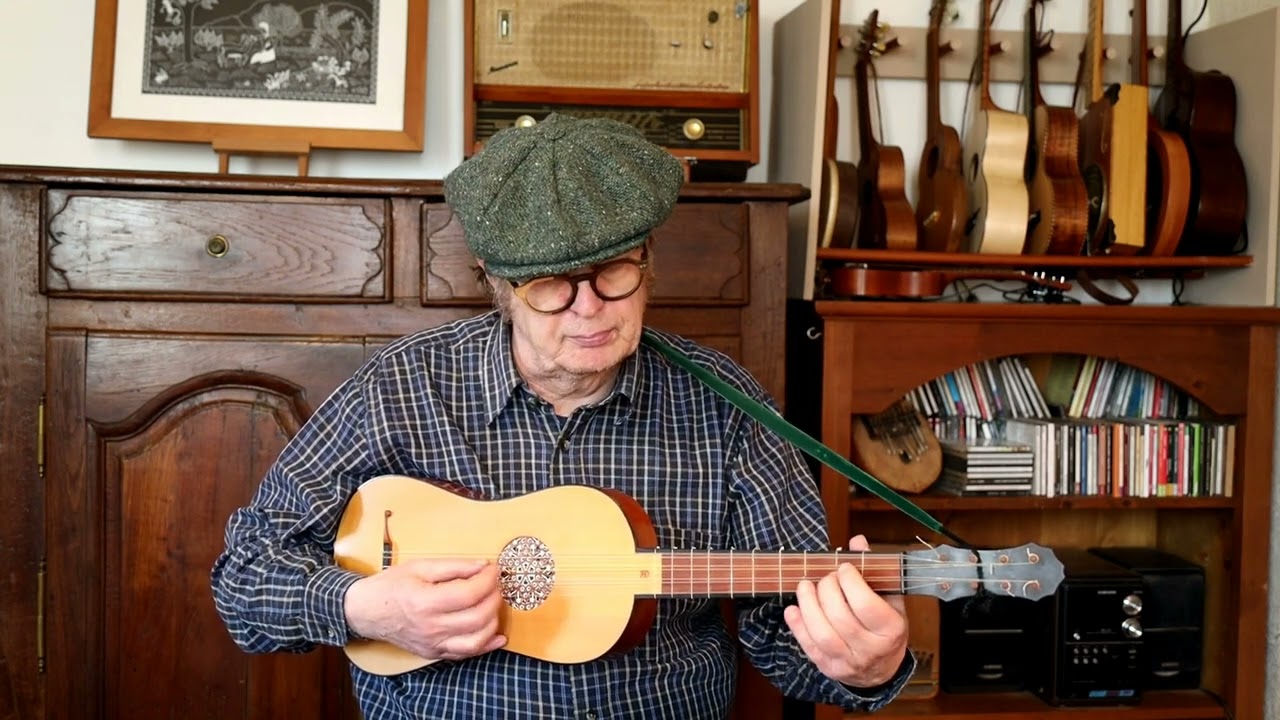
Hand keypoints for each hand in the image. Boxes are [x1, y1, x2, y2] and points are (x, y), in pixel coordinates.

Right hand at [343, 558, 506, 661]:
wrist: (366, 612)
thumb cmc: (391, 586)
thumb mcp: (420, 567)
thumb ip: (454, 566)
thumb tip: (483, 566)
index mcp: (425, 602)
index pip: (469, 593)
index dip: (488, 580)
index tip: (494, 569)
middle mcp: (430, 627)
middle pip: (477, 617)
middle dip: (494, 598)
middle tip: (495, 585)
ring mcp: (432, 644)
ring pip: (476, 640)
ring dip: (493, 621)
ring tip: (493, 604)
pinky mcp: (434, 653)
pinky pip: (466, 654)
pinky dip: (486, 646)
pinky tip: (497, 635)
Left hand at [784, 535, 908, 687]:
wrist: (881, 670)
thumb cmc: (885, 629)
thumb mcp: (889, 600)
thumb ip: (873, 570)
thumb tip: (856, 541)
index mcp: (890, 630)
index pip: (866, 604)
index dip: (850, 581)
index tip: (843, 567)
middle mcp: (870, 649)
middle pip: (840, 617)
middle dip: (827, 589)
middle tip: (826, 577)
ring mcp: (848, 662)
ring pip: (822, 634)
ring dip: (808, 605)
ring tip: (804, 586)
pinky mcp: (827, 668)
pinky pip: (808, 646)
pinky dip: (796, 625)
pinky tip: (793, 608)